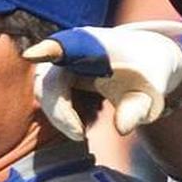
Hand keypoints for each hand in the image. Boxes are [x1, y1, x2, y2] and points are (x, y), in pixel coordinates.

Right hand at [24, 21, 181, 139]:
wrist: (146, 62)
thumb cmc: (148, 75)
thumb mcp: (149, 95)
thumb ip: (137, 110)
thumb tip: (121, 129)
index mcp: (95, 45)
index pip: (69, 46)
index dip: (49, 50)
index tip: (31, 56)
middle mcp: (73, 49)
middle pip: (50, 81)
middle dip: (59, 112)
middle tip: (80, 136)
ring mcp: (63, 62)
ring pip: (46, 92)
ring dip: (61, 116)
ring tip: (82, 133)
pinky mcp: (59, 75)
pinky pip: (51, 98)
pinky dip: (64, 115)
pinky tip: (83, 123)